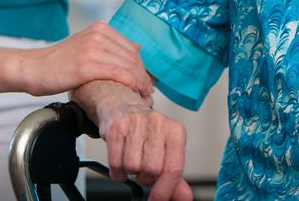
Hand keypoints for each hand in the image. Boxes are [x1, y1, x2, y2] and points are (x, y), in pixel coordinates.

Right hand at [18, 22, 153, 96]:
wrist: (33, 68)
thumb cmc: (59, 63)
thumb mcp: (86, 46)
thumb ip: (109, 46)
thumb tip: (137, 50)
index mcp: (100, 28)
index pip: (132, 48)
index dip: (142, 67)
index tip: (146, 81)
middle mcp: (98, 34)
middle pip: (132, 57)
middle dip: (143, 76)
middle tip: (147, 91)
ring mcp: (92, 48)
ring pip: (128, 65)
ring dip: (139, 82)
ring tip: (142, 94)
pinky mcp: (86, 64)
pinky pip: (118, 73)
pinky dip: (130, 83)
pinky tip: (133, 92)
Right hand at [72, 80, 192, 200]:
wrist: (122, 106)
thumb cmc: (147, 132)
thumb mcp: (166, 150)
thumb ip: (174, 176)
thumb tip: (184, 198)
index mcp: (176, 131)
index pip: (174, 168)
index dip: (165, 190)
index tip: (157, 199)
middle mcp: (158, 123)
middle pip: (152, 169)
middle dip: (145, 177)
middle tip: (143, 170)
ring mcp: (136, 122)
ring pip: (132, 167)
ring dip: (130, 172)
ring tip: (132, 161)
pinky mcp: (116, 126)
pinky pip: (115, 163)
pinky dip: (117, 171)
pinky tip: (120, 161)